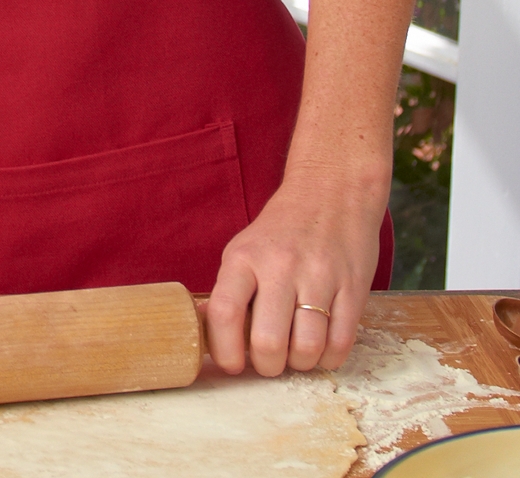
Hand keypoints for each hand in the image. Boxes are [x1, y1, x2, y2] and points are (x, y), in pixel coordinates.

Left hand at [203, 161, 387, 376]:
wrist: (332, 194)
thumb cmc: (282, 231)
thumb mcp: (244, 250)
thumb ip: (231, 292)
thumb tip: (207, 336)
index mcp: (244, 257)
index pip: (225, 312)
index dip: (225, 350)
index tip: (232, 364)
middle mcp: (280, 266)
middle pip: (268, 342)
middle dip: (268, 366)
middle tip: (270, 361)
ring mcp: (319, 278)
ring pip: (306, 350)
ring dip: (300, 365)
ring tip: (296, 353)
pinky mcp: (353, 289)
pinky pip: (340, 345)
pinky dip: (328, 359)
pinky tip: (320, 348)